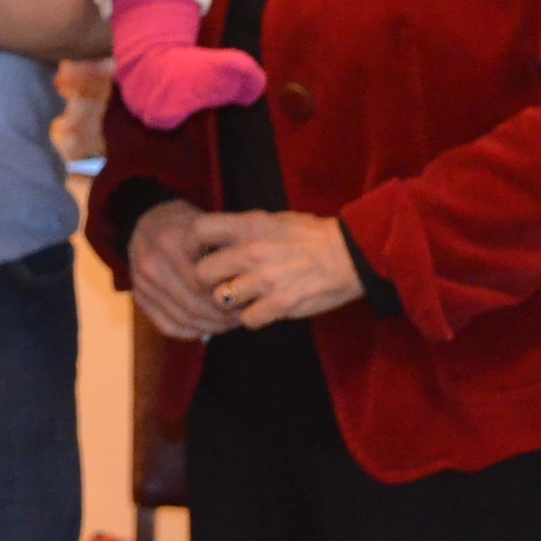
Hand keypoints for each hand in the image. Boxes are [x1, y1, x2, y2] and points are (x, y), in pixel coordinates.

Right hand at [129, 200, 237, 339]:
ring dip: (210, 326)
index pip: (202, 281)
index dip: (227, 293)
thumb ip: (222, 247)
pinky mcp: (138, 298)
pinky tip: (208, 327)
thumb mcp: (206, 223)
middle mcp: (151, 263)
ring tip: (229, 322)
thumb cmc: (186, 224)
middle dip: (221, 315)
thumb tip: (247, 280)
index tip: (246, 296)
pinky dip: (191, 332)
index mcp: (170, 241)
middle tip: (241, 315)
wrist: (148, 221)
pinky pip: (168, 325)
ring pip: (182, 318)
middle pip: (193, 304)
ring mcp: (141, 283)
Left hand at [190, 210, 362, 328]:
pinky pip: (247, 320)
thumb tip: (216, 242)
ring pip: (221, 300)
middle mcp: (252, 252)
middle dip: (207, 282)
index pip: (200, 230)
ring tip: (241, 299)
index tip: (193, 254)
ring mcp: (265, 280)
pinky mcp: (280, 305)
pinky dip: (251, 318)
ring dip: (228, 303)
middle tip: (219, 284)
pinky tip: (261, 310)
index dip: (189, 245)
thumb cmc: (311, 235)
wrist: (351, 254)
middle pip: (203, 273)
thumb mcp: (274, 220)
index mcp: (250, 225)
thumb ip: (244, 230)